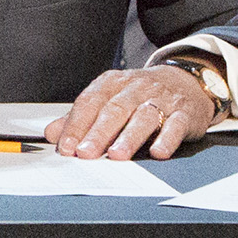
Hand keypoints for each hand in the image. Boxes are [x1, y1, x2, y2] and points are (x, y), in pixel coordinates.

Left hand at [53, 64, 218, 159]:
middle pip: (114, 110)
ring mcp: (161, 99)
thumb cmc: (139, 96)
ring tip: (116, 155)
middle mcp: (135, 88)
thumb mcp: (108, 100)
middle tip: (86, 153)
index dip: (75, 125)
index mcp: (112, 84)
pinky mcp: (184, 113)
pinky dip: (167, 138)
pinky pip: (175, 125)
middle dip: (98, 133)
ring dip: (129, 136)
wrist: (185, 82)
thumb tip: (52, 134)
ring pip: (143, 116)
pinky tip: (158, 152)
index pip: (89, 102)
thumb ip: (81, 118)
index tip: (65, 147)